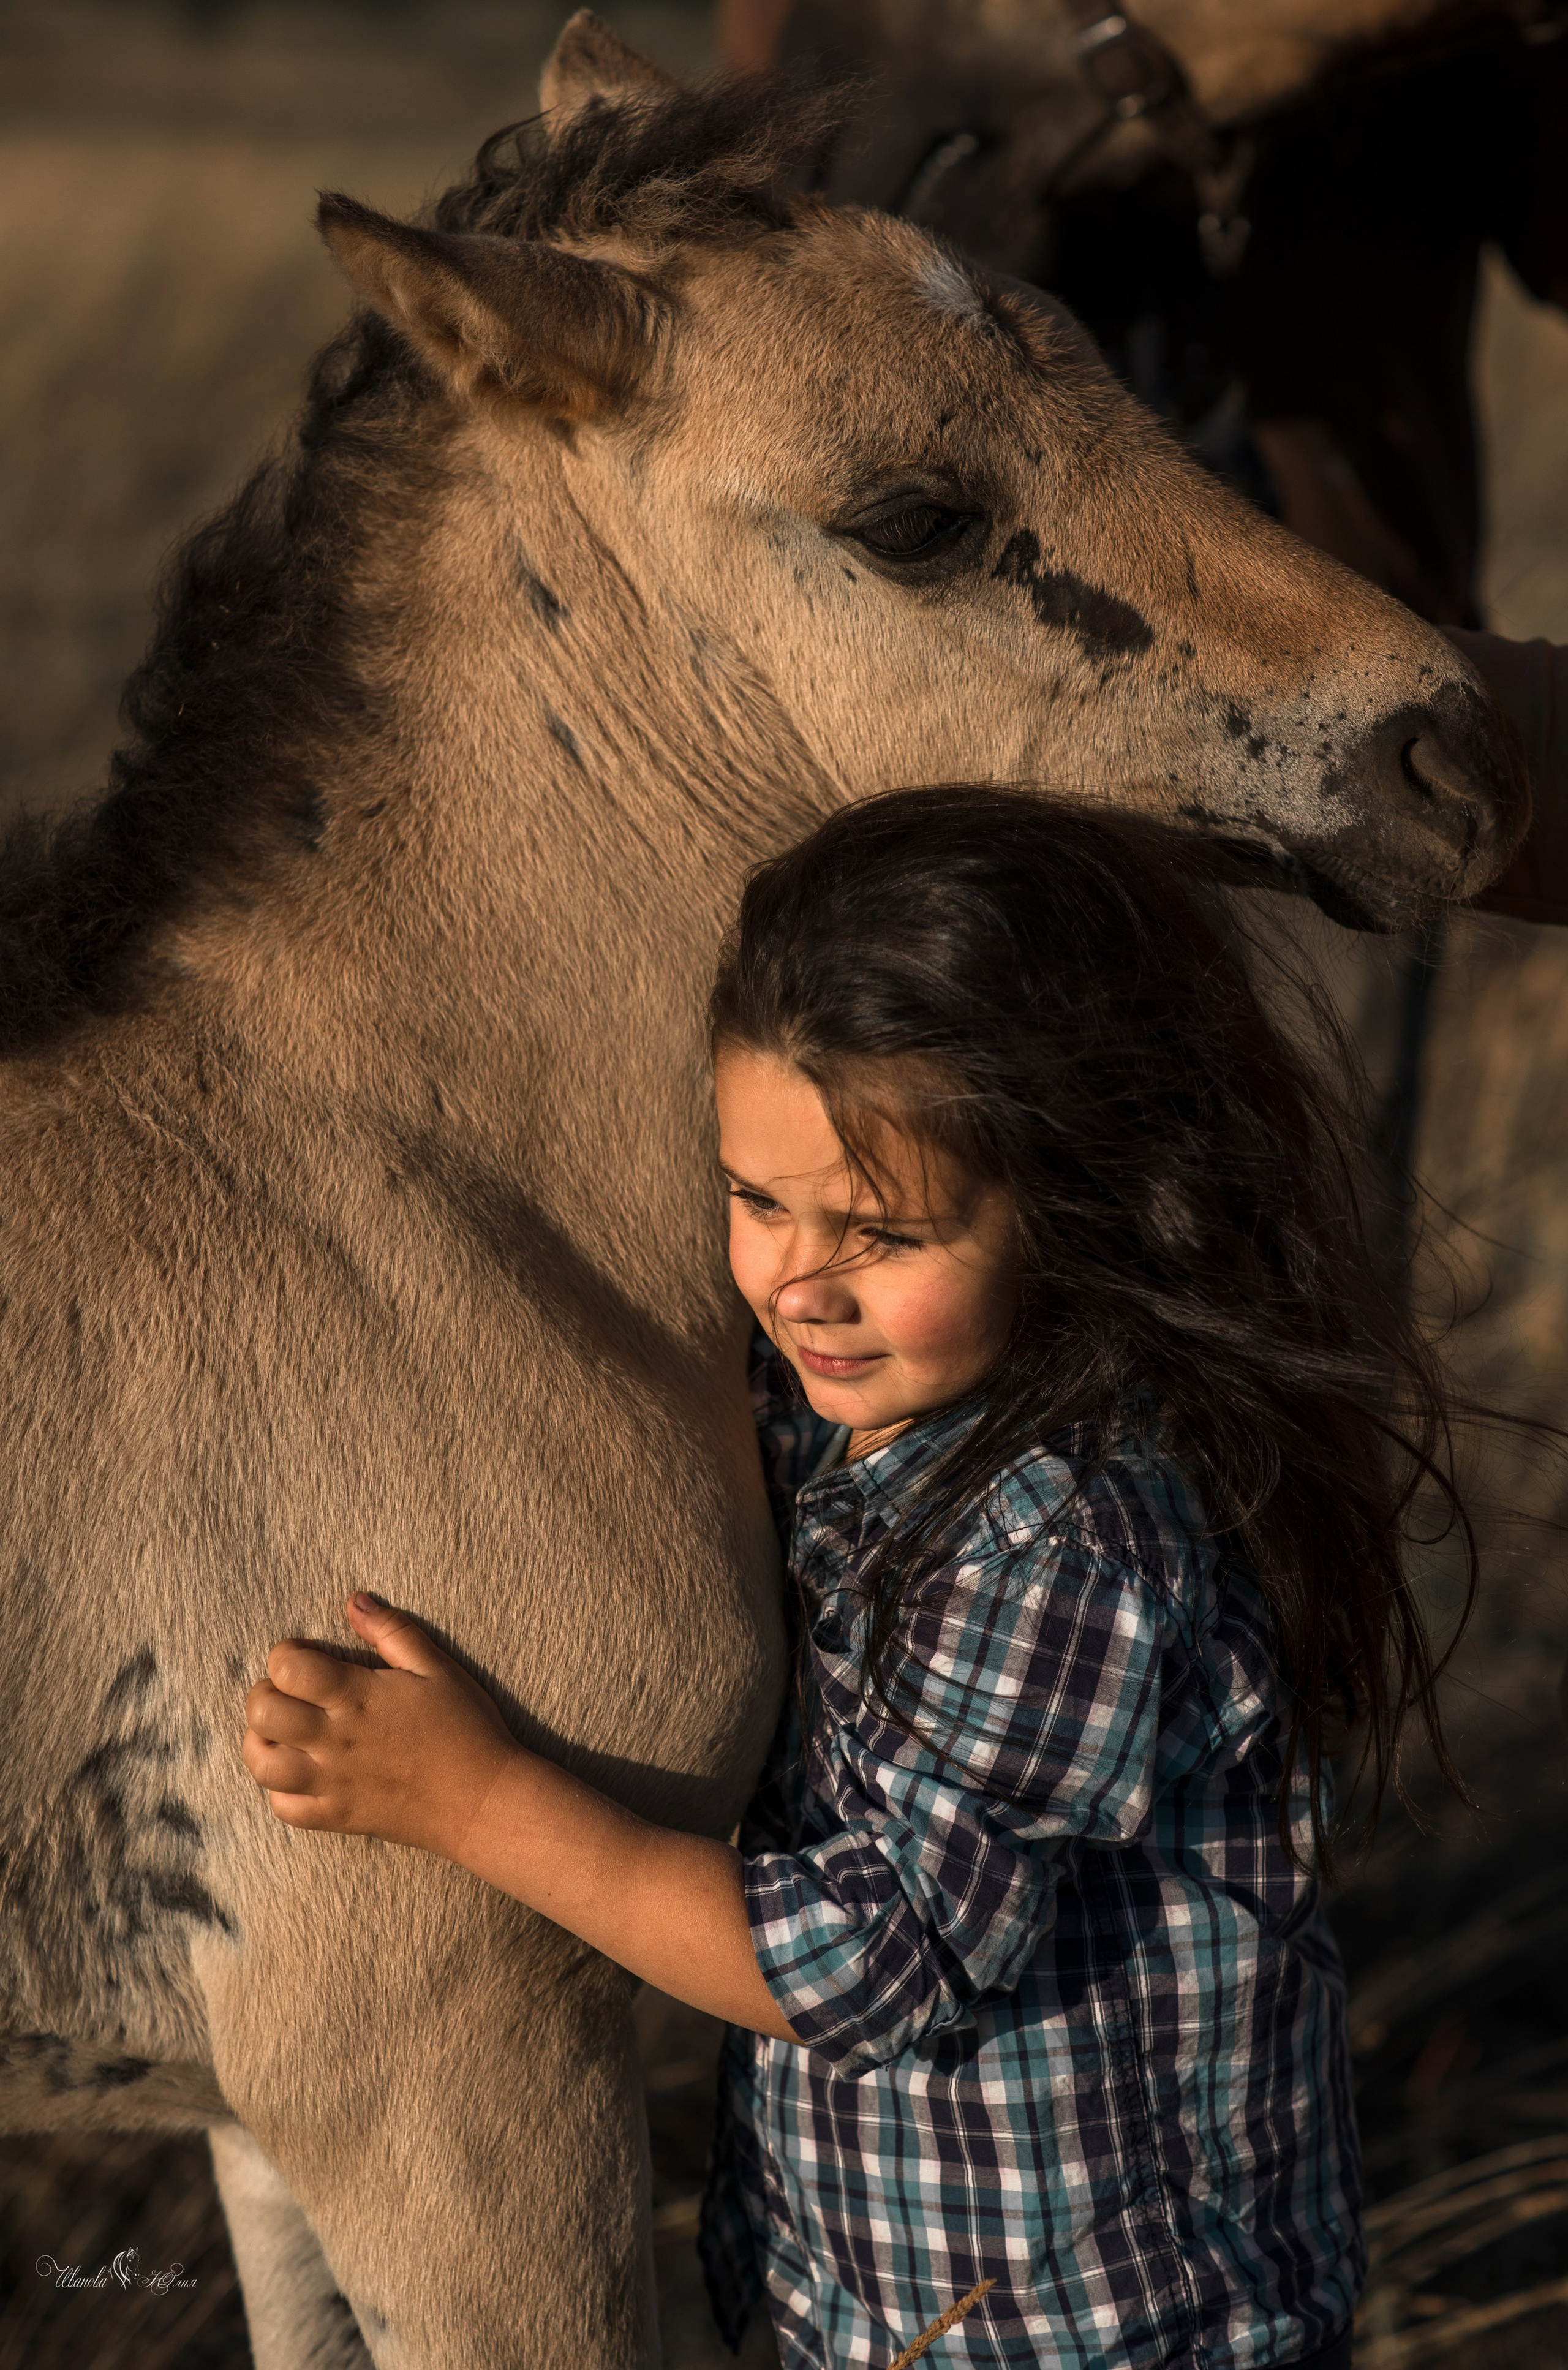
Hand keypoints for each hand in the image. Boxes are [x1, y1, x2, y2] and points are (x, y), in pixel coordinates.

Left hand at [243, 1595, 520, 1859]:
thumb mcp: (437, 1667)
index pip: (288, 1668)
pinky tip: (301, 1772)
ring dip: (262, 1741)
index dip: (286, 1654)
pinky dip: (281, 1790)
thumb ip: (391, 1631)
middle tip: (291, 1691)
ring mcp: (332, 1782)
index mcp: (357, 1697)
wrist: (485, 1801)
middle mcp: (335, 1739)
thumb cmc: (467, 1727)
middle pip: (262, 1713)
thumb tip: (354, 1602)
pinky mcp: (337, 1816)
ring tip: (285, 1730)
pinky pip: (285, 1807)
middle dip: (265, 1693)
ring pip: (262, 1764)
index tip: (306, 1656)